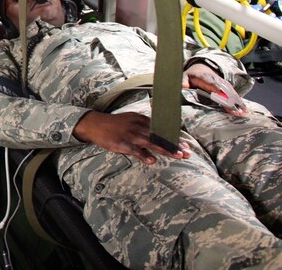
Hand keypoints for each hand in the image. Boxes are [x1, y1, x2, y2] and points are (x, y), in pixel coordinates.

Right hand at [73, 111, 190, 164]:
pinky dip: (143, 156)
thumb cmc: (114, 124)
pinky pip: (135, 150)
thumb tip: (157, 136)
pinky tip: (152, 161)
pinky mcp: (121, 144)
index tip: (186, 144)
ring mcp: (130, 135)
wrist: (95, 124)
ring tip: (177, 155)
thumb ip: (144, 126)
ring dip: (165, 149)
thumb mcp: (130, 120)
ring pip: (151, 142)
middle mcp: (137, 126)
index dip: (174, 137)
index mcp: (140, 119)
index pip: (161, 128)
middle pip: (159, 135)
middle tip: (187, 152)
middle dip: (174, 144)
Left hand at [184, 63, 247, 116]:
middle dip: (228, 99)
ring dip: (237, 102)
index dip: (215, 87)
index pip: (210, 82)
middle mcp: (216, 79)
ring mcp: (223, 83)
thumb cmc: (192, 76)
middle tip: (233, 109)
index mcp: (204, 76)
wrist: (201, 69)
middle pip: (223, 89)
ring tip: (242, 112)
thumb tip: (184, 87)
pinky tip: (244, 110)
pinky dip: (239, 102)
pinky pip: (234, 95)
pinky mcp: (227, 88)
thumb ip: (183, 81)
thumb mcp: (184, 76)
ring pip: (231, 92)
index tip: (220, 93)